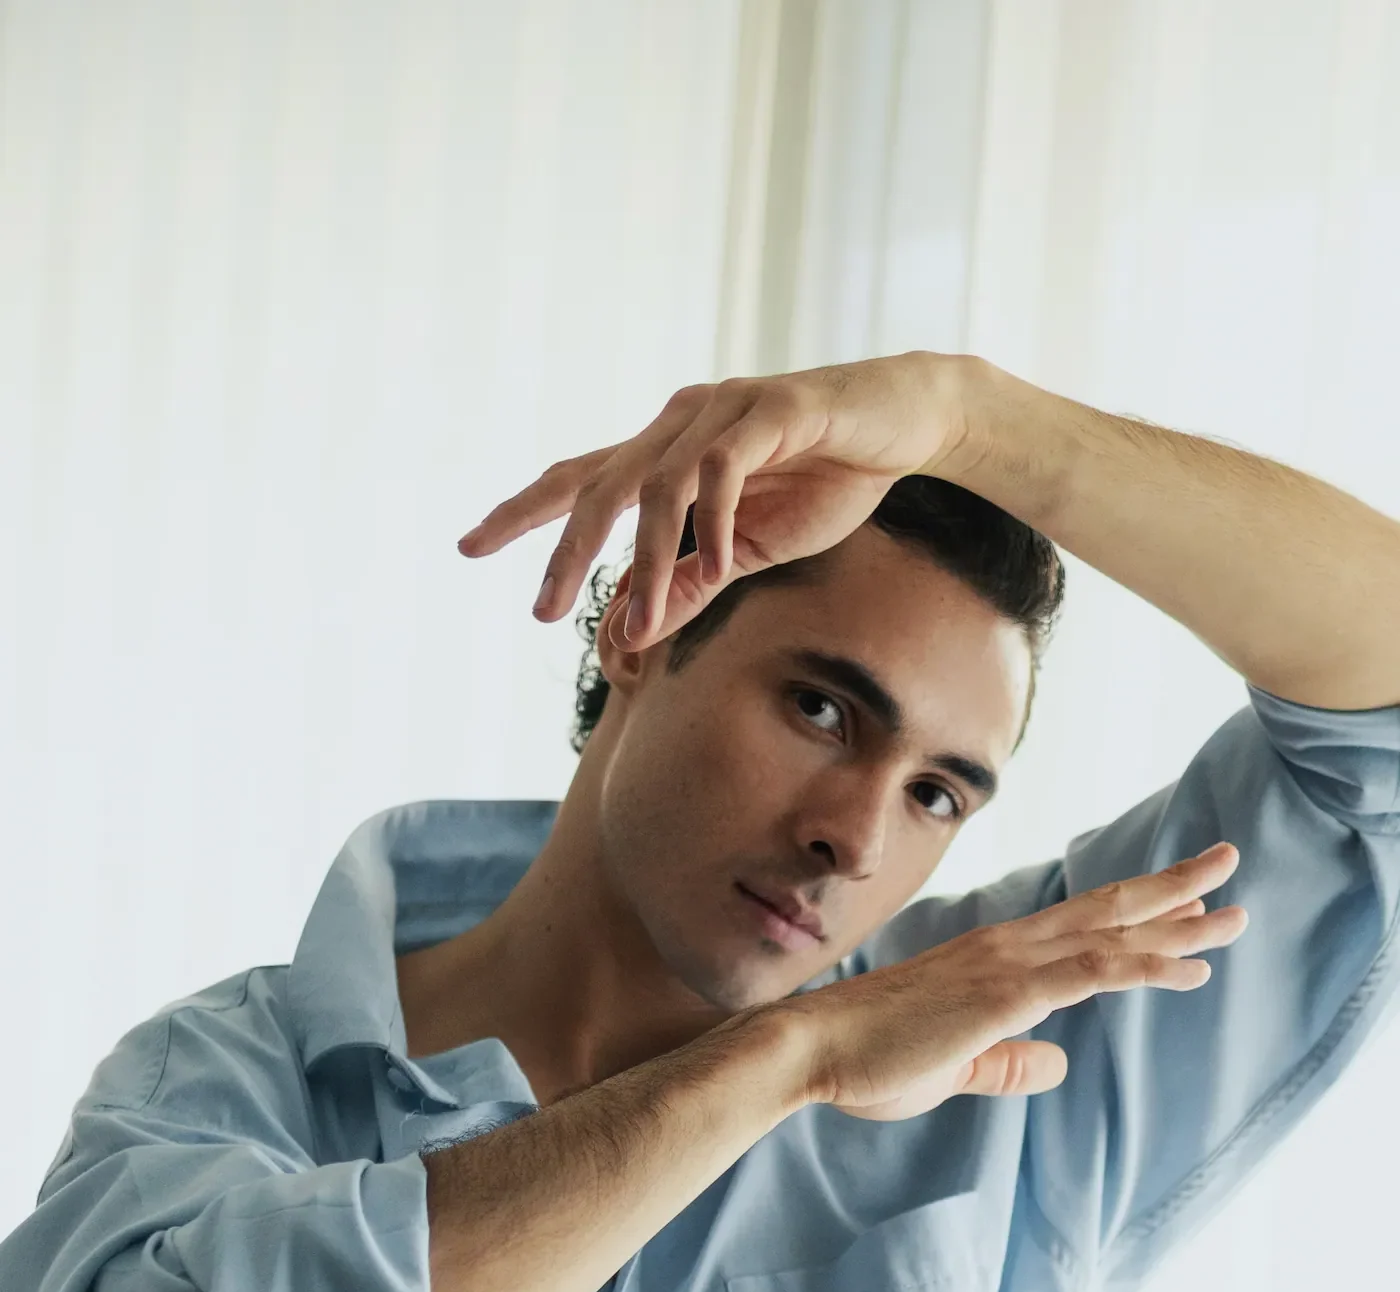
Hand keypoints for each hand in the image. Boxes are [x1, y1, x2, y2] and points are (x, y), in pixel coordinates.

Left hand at [457, 353, 970, 648]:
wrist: (907, 424)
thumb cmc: (828, 479)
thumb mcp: (753, 548)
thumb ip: (696, 579)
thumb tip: (639, 628)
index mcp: (664, 450)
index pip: (579, 480)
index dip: (523, 514)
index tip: (469, 548)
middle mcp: (679, 422)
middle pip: (598, 484)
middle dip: (563, 551)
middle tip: (538, 611)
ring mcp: (722, 410)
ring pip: (657, 485)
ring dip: (646, 559)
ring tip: (642, 618)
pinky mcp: (773, 409)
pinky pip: (724, 468)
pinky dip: (714, 522)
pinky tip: (718, 564)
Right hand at [781, 843, 1247, 1120]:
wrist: (807, 1050)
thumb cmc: (866, 1059)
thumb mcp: (954, 1067)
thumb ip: (1007, 1065)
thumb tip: (1058, 1065)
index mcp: (991, 961)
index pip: (1077, 926)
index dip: (1136, 913)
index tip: (1185, 902)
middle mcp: (1006, 949)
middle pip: (1105, 909)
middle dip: (1172, 889)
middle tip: (1228, 866)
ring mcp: (1007, 968)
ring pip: (1110, 935)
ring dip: (1179, 925)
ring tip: (1234, 914)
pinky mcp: (1003, 996)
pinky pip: (1091, 974)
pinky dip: (1144, 966)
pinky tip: (1189, 967)